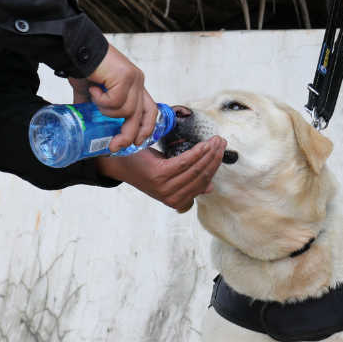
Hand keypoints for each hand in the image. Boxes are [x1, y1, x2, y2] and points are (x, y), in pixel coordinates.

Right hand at [79, 45, 156, 151]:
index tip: (138, 142)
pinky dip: (101, 100)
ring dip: (106, 109)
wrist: (76, 50)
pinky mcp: (125, 76)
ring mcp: (133, 79)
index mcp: (134, 86)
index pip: (150, 111)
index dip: (147, 128)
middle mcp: (138, 82)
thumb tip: (89, 128)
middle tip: (114, 146)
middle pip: (141, 116)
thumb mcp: (92, 94)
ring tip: (94, 95)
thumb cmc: (84, 68)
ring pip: (126, 110)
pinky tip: (94, 88)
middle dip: (128, 135)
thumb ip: (95, 109)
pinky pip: (116, 101)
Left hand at [97, 136, 226, 212]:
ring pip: (195, 169)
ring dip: (208, 153)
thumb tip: (209, 188)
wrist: (120, 161)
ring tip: (216, 140)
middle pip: (201, 176)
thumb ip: (188, 182)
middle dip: (215, 157)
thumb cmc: (145, 166)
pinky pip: (184, 162)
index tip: (222, 151)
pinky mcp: (159, 175)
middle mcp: (171, 197)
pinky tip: (204, 144)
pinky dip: (197, 152)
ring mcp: (164, 187)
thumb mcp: (170, 177)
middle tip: (221, 142)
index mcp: (176, 200)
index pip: (203, 183)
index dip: (215, 166)